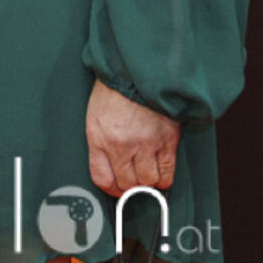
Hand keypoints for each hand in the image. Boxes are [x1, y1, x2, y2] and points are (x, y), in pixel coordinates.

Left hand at [86, 79, 179, 196]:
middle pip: (127, 184)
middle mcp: (121, 145)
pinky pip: (167, 173)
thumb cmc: (115, 91)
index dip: (110, 189)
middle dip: (130, 187)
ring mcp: (145, 145)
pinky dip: (164, 177)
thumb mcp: (95, 116)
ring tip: (147, 175)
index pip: (102, 178)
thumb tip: (109, 165)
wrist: (138, 73)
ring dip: (148, 183)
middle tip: (133, 182)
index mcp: (99, 137)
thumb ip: (101, 142)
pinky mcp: (167, 142)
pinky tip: (160, 171)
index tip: (115, 189)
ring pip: (148, 182)